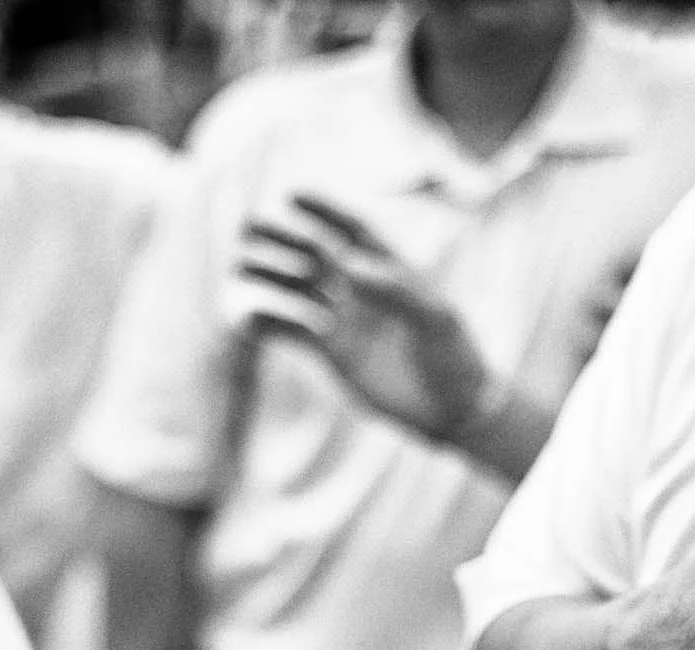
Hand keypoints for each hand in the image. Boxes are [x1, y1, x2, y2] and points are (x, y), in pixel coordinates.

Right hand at [235, 192, 498, 443]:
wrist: (451, 409)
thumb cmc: (453, 357)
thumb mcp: (435, 319)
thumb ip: (395, 289)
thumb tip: (348, 263)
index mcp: (389, 270)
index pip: (352, 231)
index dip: (323, 211)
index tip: (291, 196)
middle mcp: (363, 289)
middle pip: (315, 254)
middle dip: (282, 239)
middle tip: (247, 227)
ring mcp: (345, 319)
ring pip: (298, 288)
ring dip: (270, 276)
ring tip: (241, 267)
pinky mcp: (332, 351)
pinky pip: (293, 331)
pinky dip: (270, 324)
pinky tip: (248, 319)